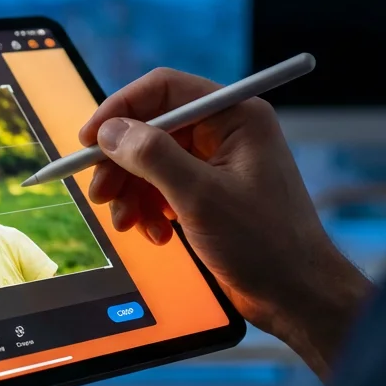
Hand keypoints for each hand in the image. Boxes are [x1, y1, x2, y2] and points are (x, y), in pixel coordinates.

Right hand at [80, 68, 373, 379]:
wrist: (296, 295)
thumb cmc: (265, 244)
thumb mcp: (200, 196)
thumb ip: (152, 157)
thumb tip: (110, 132)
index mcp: (235, 116)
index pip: (164, 90)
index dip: (121, 109)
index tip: (89, 140)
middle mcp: (226, 133)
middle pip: (152, 129)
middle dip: (122, 163)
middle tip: (100, 194)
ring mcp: (218, 165)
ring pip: (153, 163)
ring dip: (132, 193)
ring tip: (127, 224)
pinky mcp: (210, 194)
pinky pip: (164, 189)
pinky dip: (151, 210)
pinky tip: (157, 235)